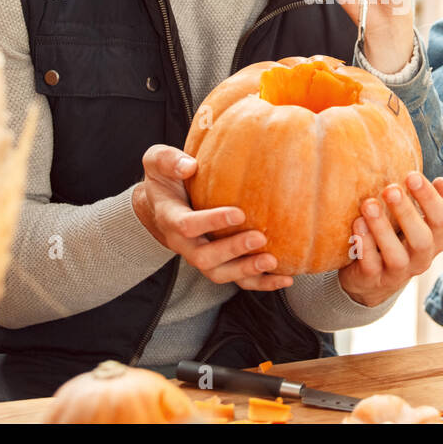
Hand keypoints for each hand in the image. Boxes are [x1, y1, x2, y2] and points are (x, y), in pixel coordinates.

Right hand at [132, 144, 292, 290]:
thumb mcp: (158, 161)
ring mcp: (201, 255)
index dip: (212, 222)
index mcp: (170, 218)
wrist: (163, 202)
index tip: (239, 213)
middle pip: (204, 257)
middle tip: (259, 238)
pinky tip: (284, 279)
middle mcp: (184, 243)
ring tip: (272, 261)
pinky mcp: (218, 262)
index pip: (187, 226)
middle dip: (233, 250)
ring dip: (246, 270)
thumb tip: (189, 166)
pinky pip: (237, 280)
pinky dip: (261, 282)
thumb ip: (168, 161)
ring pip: (219, 274)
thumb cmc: (166, 178)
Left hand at [338, 171, 442, 307]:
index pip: (441, 218)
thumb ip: (429, 203)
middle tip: (391, 189)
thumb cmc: (397, 239)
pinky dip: (364, 244)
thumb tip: (442, 181)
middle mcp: (421, 258)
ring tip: (369, 204)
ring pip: (396, 256)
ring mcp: (398, 272)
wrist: (372, 280)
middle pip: (422, 239)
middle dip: (407, 212)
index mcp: (436, 239)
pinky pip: (370, 264)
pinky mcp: (374, 279)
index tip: (412, 175)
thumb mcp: (417, 222)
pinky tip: (357, 223)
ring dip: (382, 229)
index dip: (429, 198)